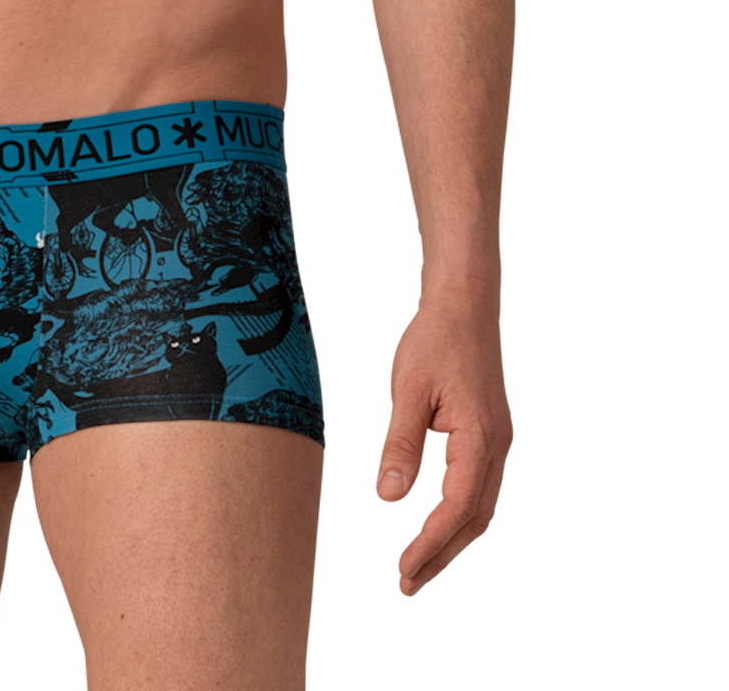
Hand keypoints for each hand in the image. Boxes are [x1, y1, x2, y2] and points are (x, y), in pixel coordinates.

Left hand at [373, 294, 513, 597]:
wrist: (465, 304)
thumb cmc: (434, 340)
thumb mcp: (409, 390)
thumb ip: (401, 445)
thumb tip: (390, 499)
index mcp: (480, 440)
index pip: (455, 510)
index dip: (429, 546)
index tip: (402, 573)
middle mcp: (498, 448)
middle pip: (475, 520)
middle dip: (443, 556)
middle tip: (408, 585)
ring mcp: (500, 442)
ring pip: (482, 508)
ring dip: (453, 540)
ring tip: (420, 567)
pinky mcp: (493, 435)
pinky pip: (481, 489)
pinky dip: (461, 516)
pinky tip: (439, 525)